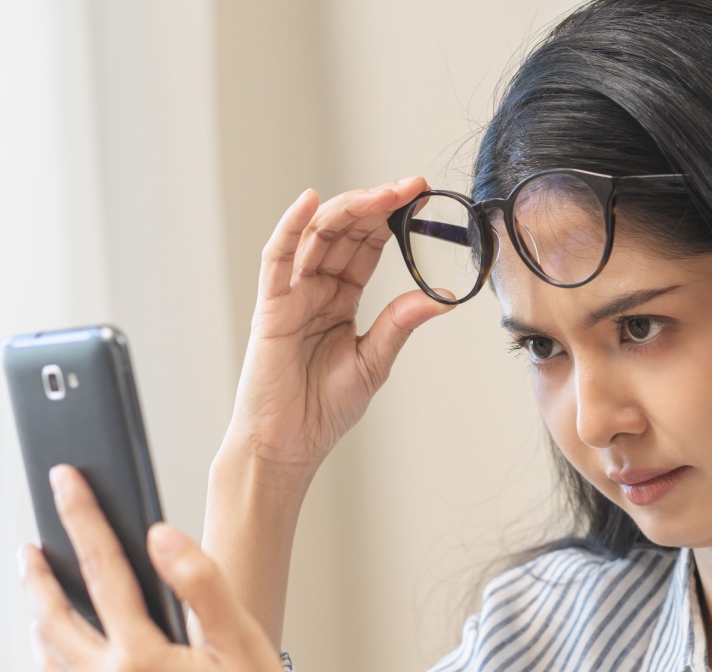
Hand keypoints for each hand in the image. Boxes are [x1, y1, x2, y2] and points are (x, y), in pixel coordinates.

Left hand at [19, 464, 345, 671]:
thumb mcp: (244, 644)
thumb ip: (199, 582)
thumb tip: (158, 535)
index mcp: (141, 661)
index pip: (101, 570)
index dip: (81, 518)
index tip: (66, 482)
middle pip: (53, 619)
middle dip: (40, 575)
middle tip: (33, 545)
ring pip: (48, 663)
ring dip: (40, 623)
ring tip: (44, 596)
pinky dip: (53, 670)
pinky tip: (65, 661)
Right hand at [227, 177, 454, 478]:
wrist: (288, 446)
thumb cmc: (322, 410)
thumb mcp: (374, 361)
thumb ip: (399, 323)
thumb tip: (440, 296)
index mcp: (341, 300)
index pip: (367, 247)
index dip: (391, 220)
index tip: (422, 199)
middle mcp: (315, 290)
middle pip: (344, 233)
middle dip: (376, 206)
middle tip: (410, 186)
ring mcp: (291, 295)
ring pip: (317, 237)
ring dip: (348, 209)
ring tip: (382, 192)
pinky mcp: (270, 307)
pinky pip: (277, 259)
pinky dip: (291, 226)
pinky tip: (311, 202)